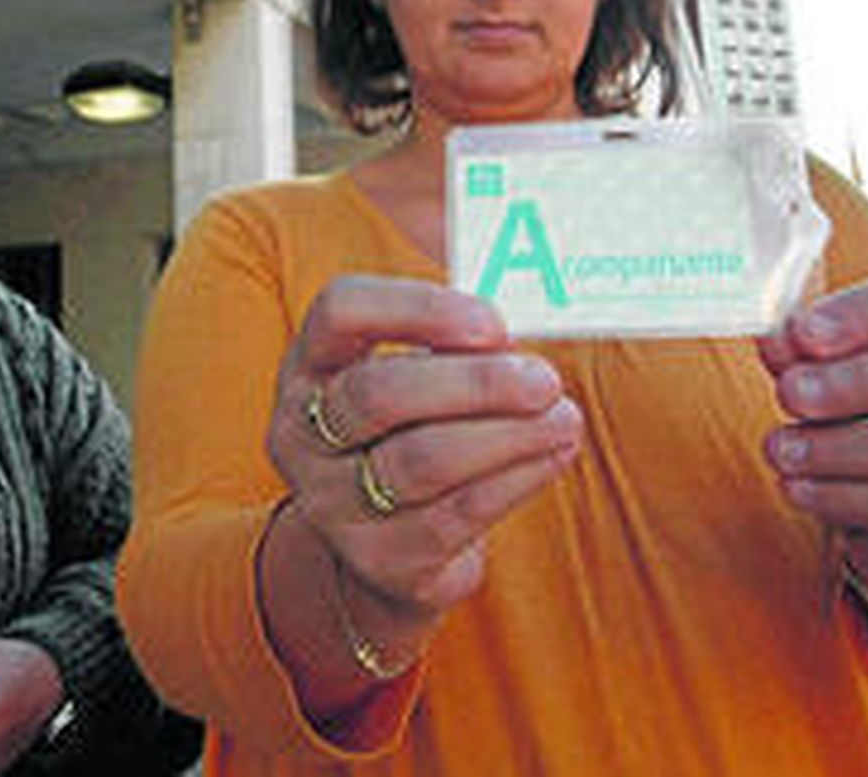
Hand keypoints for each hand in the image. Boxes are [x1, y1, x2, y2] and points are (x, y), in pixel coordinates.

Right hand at [267, 275, 581, 630]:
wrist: (386, 545)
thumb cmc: (413, 429)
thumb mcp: (415, 373)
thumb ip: (456, 341)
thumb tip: (521, 329)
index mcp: (309, 363)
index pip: (341, 311)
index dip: (417, 308)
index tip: (494, 322)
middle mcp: (301, 431)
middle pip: (379, 394)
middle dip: (474, 384)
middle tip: (545, 379)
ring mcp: (330, 501)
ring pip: (419, 461)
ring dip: (507, 435)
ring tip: (565, 417)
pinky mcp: (378, 558)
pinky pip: (454, 516)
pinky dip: (515, 480)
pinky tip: (554, 455)